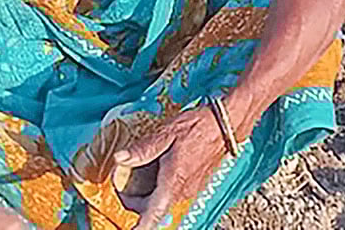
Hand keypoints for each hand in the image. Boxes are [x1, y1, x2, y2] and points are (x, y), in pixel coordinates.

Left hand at [113, 106, 228, 229]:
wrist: (224, 125)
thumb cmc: (198, 127)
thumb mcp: (166, 134)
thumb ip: (143, 149)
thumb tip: (120, 158)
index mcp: (173, 181)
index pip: (153, 214)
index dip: (141, 227)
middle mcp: (182, 191)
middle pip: (153, 210)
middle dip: (135, 204)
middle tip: (121, 187)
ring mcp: (189, 190)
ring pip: (161, 202)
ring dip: (146, 195)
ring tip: (134, 177)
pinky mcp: (193, 185)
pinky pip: (170, 194)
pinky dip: (158, 189)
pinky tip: (153, 170)